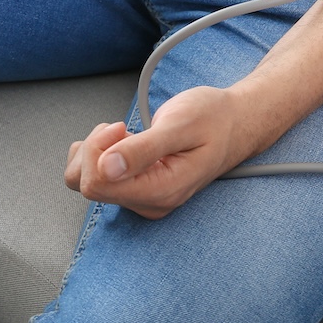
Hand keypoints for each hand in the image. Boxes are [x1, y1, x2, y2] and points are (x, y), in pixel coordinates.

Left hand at [63, 86, 250, 218]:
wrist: (235, 123)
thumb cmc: (215, 119)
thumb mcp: (181, 124)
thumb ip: (144, 149)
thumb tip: (105, 168)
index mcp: (161, 191)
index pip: (97, 184)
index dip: (98, 149)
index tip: (120, 127)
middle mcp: (150, 203)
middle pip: (88, 185)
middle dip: (96, 148)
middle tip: (124, 128)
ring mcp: (144, 199)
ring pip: (87, 184)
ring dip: (95, 153)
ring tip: (125, 135)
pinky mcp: (139, 191)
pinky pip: (97, 181)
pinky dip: (98, 156)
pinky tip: (122, 143)